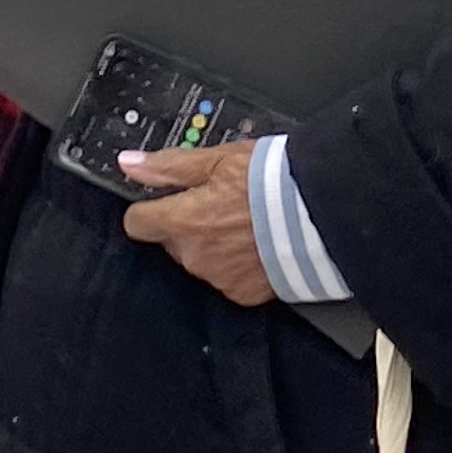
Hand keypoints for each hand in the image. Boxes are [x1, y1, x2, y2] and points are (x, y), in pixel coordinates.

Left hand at [119, 143, 275, 306]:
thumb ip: (170, 165)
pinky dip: (237, 263)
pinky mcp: (243, 293)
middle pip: (171, 241)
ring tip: (246, 223)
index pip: (138, 222)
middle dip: (187, 225)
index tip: (165, 200)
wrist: (321, 215)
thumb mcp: (219, 159)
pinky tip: (258, 244)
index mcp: (183, 221)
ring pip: (200, 260)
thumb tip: (130, 164)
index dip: (150, 208)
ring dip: (214, 244)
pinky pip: (227, 278)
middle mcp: (195, 255)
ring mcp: (218, 277)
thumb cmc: (274, 184)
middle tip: (220, 204)